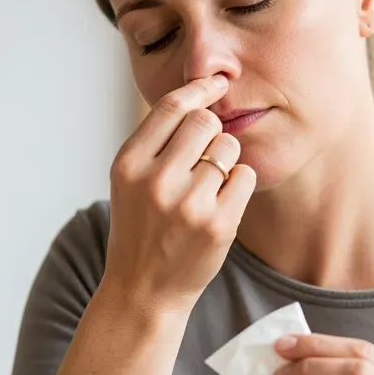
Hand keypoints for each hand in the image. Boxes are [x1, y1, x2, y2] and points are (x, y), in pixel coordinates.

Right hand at [103, 74, 256, 312]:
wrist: (144, 290)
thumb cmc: (141, 228)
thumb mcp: (130, 181)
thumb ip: (156, 140)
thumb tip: (200, 93)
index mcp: (128, 164)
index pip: (171, 106)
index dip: (199, 90)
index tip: (216, 84)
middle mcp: (155, 181)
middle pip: (205, 122)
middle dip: (212, 132)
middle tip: (204, 156)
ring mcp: (188, 204)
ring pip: (229, 148)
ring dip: (226, 160)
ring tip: (207, 187)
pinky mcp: (217, 225)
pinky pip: (245, 176)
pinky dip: (239, 184)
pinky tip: (221, 203)